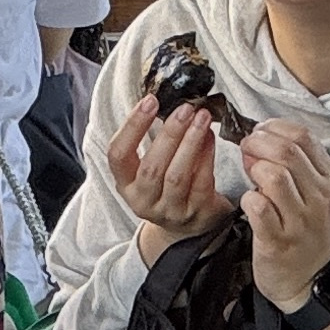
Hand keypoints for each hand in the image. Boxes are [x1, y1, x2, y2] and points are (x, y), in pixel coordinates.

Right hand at [107, 91, 229, 261]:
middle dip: (169, 134)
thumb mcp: (149, 169)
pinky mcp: (196, 213)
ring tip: (202, 117)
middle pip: (152, 167)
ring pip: (177, 176)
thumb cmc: (166, 187)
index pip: (118, 155)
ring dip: (191, 142)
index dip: (132, 127)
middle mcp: (144, 201)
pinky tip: (210, 137)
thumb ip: (152, 140)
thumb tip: (168, 101)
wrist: (187, 228)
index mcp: (126, 185)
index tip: (150, 101)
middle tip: (185, 108)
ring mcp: (170, 211)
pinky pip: (202, 182)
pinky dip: (207, 156)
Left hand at [236, 119, 329, 312]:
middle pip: (286, 151)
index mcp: (328, 178)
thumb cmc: (309, 234)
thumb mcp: (317, 194)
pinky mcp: (279, 240)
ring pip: (274, 175)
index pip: (303, 136)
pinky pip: (259, 208)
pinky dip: (248, 199)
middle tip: (246, 149)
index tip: (259, 133)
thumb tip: (261, 139)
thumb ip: (296, 166)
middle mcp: (318, 197)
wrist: (314, 282)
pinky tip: (248, 203)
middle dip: (258, 143)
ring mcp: (299, 220)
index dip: (274, 128)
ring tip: (248, 176)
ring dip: (253, 169)